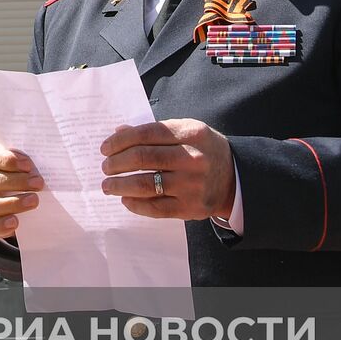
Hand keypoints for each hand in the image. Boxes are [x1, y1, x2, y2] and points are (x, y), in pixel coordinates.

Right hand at [0, 144, 43, 239]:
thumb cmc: (5, 175)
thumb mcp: (8, 164)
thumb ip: (17, 162)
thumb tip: (34, 169)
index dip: (7, 161)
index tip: (28, 166)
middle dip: (15, 182)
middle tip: (37, 184)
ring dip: (12, 203)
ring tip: (33, 201)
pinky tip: (14, 222)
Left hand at [100, 120, 235, 219]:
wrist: (235, 178)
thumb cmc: (203, 150)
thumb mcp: (185, 132)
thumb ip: (154, 131)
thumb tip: (118, 133)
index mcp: (191, 133)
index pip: (146, 133)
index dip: (121, 141)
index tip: (105, 148)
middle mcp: (192, 158)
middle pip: (143, 158)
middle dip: (116, 163)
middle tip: (105, 167)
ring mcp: (192, 185)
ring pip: (145, 185)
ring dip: (119, 185)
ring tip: (108, 186)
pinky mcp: (190, 208)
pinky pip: (155, 208)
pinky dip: (135, 204)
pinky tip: (126, 199)